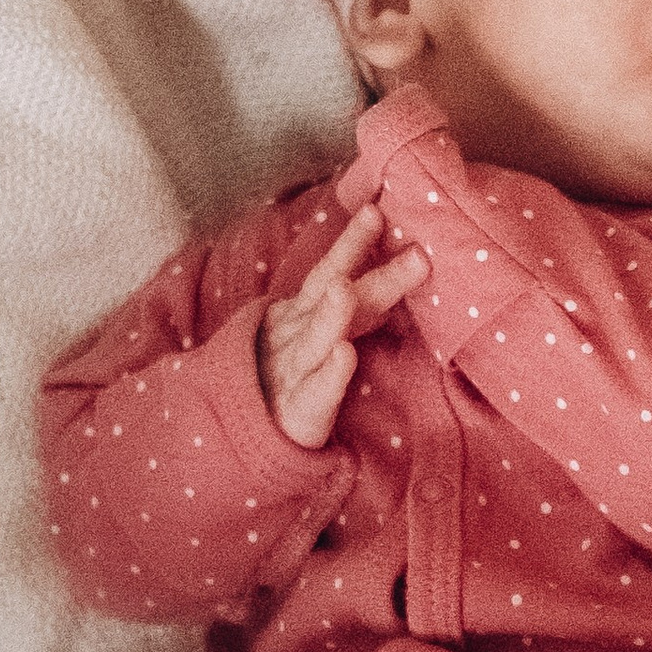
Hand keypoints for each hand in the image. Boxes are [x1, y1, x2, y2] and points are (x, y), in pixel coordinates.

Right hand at [259, 208, 428, 446]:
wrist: (236, 440)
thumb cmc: (284, 384)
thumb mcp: (308, 340)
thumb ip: (342, 311)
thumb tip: (387, 276)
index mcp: (298, 317)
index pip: (326, 273)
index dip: (350, 245)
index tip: (376, 211)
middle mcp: (294, 337)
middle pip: (330, 298)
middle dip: (367, 273)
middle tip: (415, 255)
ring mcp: (292, 373)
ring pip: (315, 340)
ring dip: (333, 315)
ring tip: (348, 290)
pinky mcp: (298, 415)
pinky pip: (316, 393)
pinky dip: (330, 374)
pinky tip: (345, 356)